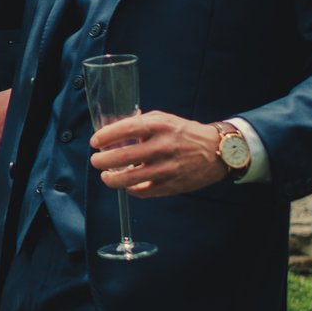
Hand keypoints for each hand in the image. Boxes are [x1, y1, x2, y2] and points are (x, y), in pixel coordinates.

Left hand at [90, 111, 227, 196]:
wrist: (217, 151)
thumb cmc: (184, 132)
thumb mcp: (163, 119)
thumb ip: (138, 122)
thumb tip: (111, 130)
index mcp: (159, 126)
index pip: (125, 129)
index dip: (105, 136)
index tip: (95, 142)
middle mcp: (163, 147)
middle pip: (123, 157)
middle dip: (102, 161)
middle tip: (96, 161)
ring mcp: (168, 168)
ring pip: (130, 179)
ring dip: (112, 179)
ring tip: (106, 176)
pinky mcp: (173, 185)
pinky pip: (144, 191)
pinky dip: (131, 189)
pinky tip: (127, 185)